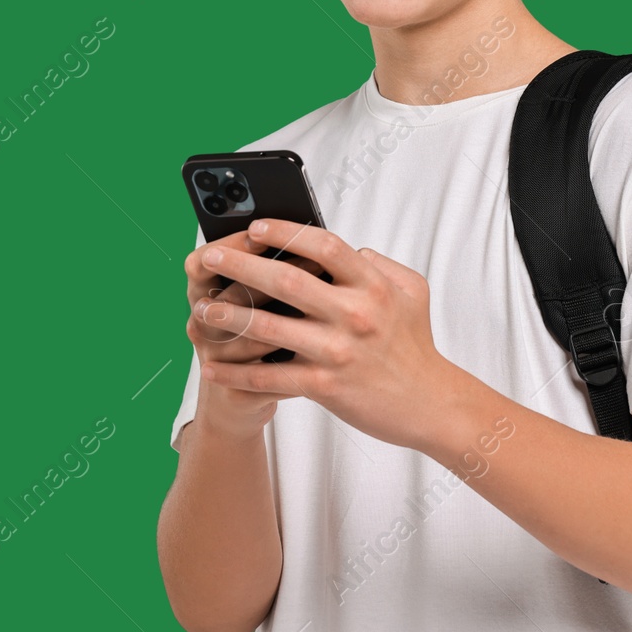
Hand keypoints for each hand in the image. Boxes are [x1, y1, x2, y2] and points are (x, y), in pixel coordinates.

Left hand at [193, 218, 461, 449]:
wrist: (430, 404)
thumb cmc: (415, 345)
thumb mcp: (411, 291)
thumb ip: (378, 264)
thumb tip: (346, 249)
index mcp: (372, 286)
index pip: (324, 246)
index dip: (287, 233)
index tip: (255, 227)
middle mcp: (354, 314)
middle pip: (286, 281)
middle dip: (240, 266)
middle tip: (209, 258)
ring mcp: (338, 351)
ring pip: (269, 329)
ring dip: (228, 318)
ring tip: (200, 310)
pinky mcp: (325, 386)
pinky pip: (271, 377)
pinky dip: (238, 372)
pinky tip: (214, 366)